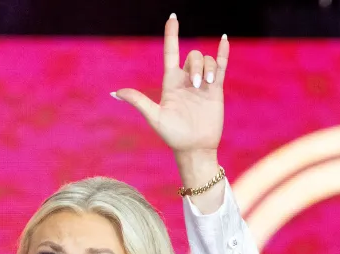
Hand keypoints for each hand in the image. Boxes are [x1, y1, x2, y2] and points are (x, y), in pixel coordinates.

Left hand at [113, 15, 227, 160]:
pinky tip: (224, 40)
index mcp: (171, 83)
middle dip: (197, 65)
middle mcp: (186, 80)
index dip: (171, 35)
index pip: (170, 52)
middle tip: (197, 85)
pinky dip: (223, 54)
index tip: (173, 18)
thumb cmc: (173, 135)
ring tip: (209, 85)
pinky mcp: (216, 90)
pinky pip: (221, 66)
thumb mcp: (154, 117)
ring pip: (207, 61)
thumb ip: (138, 101)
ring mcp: (202, 84)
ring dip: (209, 68)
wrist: (194, 148)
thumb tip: (115, 93)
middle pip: (193, 56)